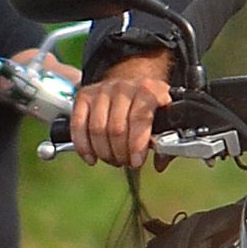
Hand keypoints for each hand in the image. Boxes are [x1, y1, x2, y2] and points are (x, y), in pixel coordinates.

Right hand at [72, 52, 174, 166]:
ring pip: (97, 130)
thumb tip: (160, 164)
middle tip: (126, 162)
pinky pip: (78, 125)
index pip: (140, 119)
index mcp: (149, 91)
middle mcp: (124, 87)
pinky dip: (83, 147)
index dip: (136, 145)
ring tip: (113, 159)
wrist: (131, 83)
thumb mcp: (165, 118)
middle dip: (121, 153)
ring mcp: (102, 90)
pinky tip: (92, 158)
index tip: (136, 162)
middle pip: (116, 128)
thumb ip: (167, 142)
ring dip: (104, 153)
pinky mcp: (84, 96)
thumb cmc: (149, 107)